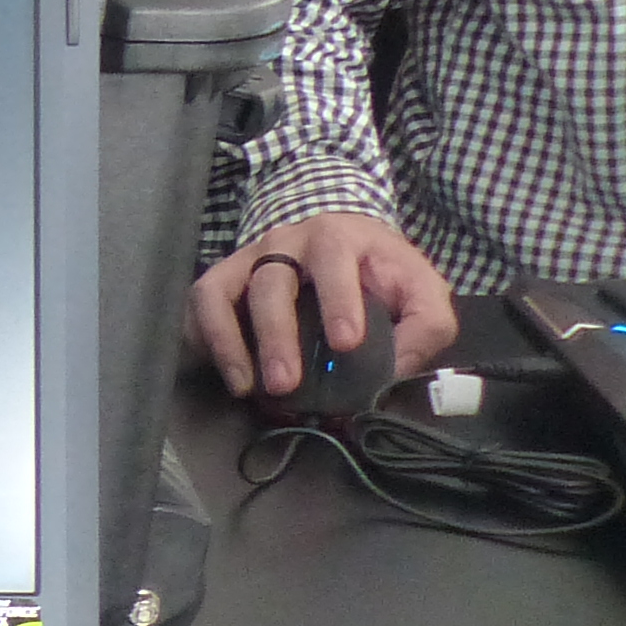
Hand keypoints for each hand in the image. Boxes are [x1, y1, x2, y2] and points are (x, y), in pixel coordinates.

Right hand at [190, 213, 459, 395]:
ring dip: (230, 342)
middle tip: (286, 384)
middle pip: (271, 282)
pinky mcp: (220, 282)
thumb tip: (395, 371)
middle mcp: (283, 244)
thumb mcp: (418, 290)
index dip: (337, 300)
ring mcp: (245, 260)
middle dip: (277, 335)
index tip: (345, 343)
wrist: (336, 244)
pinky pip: (199, 306)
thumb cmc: (378, 274)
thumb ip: (426, 325)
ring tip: (245, 387)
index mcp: (337, 238)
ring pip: (223, 292)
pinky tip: (229, 374)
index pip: (333, 259)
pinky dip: (207, 341)